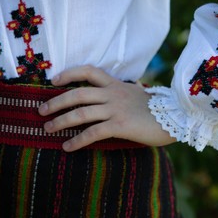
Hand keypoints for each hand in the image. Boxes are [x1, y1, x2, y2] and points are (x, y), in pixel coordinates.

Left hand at [38, 65, 175, 151]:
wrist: (176, 116)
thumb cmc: (155, 109)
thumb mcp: (135, 94)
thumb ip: (120, 93)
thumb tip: (110, 95)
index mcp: (115, 84)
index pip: (88, 71)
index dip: (69, 73)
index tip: (54, 80)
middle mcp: (112, 93)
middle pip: (77, 93)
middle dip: (56, 102)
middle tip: (40, 111)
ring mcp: (115, 109)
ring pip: (80, 113)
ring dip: (60, 121)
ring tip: (48, 129)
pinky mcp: (120, 125)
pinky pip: (92, 133)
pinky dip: (77, 141)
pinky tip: (67, 146)